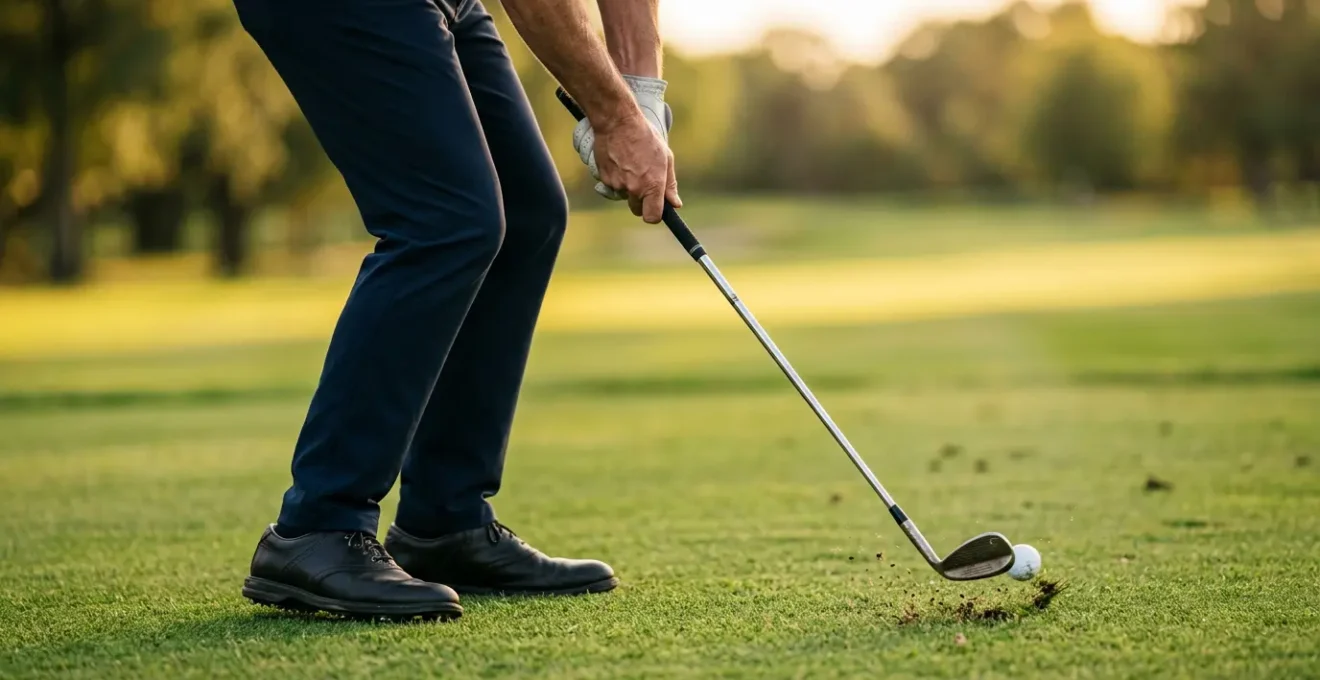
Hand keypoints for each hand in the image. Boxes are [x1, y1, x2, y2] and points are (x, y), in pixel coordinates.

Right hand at [573, 76, 680, 221]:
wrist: (617, 122)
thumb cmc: (645, 137)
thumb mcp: (666, 158)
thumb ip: (670, 184)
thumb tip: (675, 204)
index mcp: (652, 185)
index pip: (652, 217)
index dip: (654, 215)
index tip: (656, 208)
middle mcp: (634, 189)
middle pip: (637, 209)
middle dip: (641, 202)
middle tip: (644, 182)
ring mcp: (617, 185)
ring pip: (624, 196)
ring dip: (628, 188)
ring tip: (631, 165)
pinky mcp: (605, 179)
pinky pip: (613, 186)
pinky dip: (617, 178)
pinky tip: (620, 161)